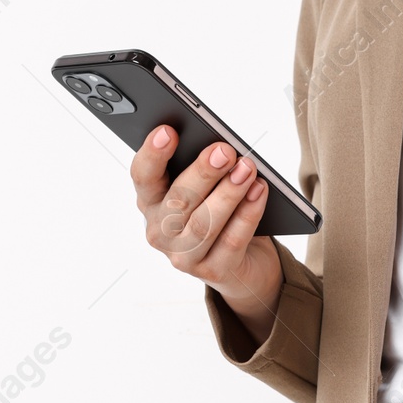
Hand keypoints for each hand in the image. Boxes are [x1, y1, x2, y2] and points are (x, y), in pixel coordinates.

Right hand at [130, 126, 283, 344]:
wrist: (242, 263)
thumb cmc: (218, 213)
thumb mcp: (204, 188)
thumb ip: (203, 168)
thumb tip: (219, 146)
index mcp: (151, 201)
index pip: (143, 176)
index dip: (153, 154)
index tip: (168, 131)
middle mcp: (160, 231)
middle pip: (179, 200)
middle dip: (203, 173)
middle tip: (224, 151)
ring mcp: (184, 256)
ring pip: (204, 223)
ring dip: (228, 193)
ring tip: (247, 169)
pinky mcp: (212, 271)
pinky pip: (232, 241)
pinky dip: (248, 214)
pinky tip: (259, 192)